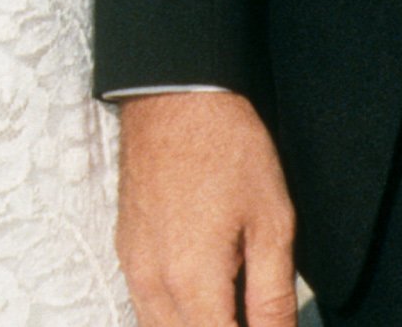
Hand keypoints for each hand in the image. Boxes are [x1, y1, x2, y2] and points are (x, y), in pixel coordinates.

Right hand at [116, 90, 298, 326]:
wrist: (176, 96)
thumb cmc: (228, 148)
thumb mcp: (272, 223)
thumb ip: (274, 298)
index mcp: (191, 281)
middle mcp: (153, 284)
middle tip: (255, 317)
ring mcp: (134, 269)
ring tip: (233, 310)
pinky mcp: (127, 253)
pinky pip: (145, 310)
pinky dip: (174, 320)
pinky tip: (205, 303)